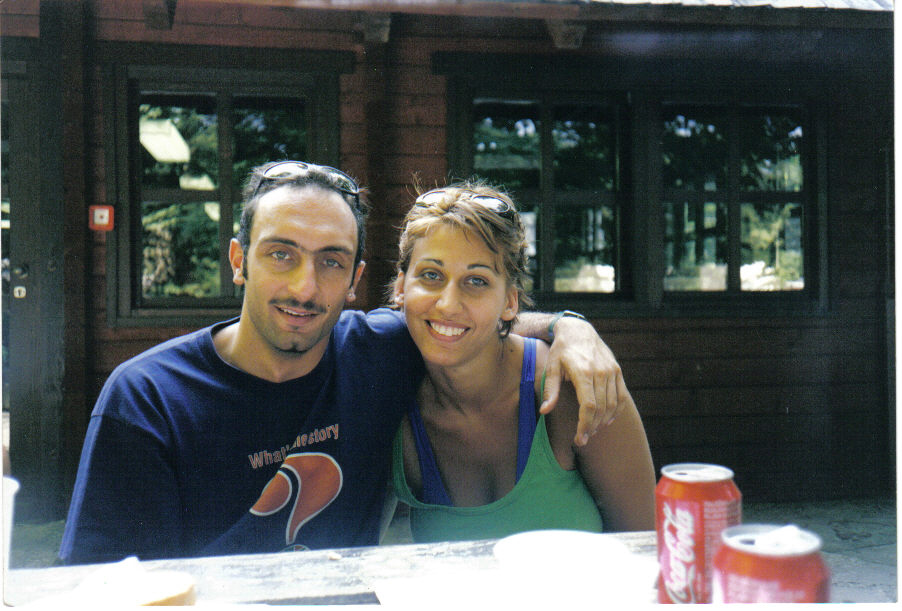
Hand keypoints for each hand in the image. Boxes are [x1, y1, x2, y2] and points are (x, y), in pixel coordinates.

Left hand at [539, 317, 631, 445]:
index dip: (584, 425)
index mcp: (583, 372)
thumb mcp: (551, 368)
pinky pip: (622, 396)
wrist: (579, 330)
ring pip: (613, 404)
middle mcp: (601, 372)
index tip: (579, 438)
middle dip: (593, 427)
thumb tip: (545, 412)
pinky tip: (607, 420)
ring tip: (592, 430)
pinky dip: (616, 411)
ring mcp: (612, 371)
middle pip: (601, 408)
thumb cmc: (561, 351)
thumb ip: (551, 390)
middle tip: (583, 439)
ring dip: (604, 421)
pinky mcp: (617, 371)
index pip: (588, 406)